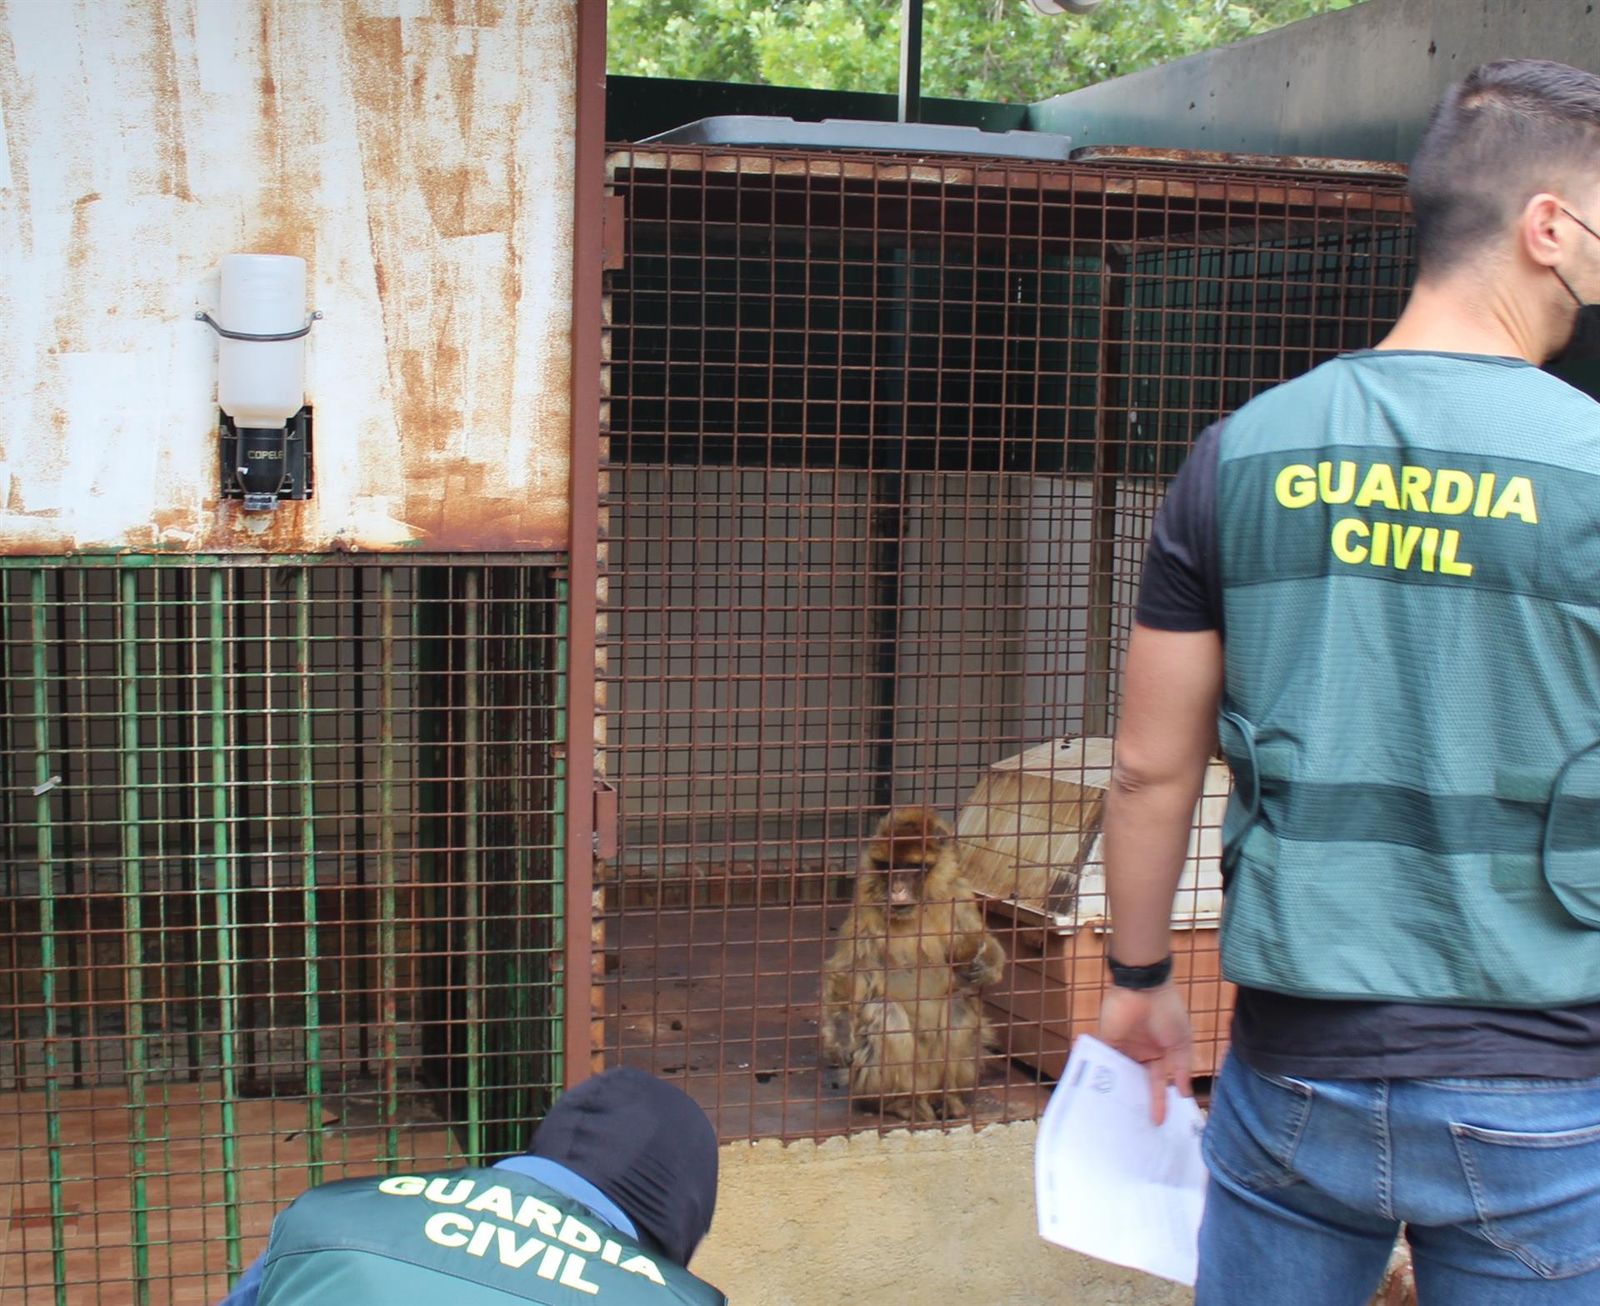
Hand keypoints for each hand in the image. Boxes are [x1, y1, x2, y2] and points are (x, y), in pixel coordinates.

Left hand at [1097, 983, 1193, 1125]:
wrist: (1144, 986)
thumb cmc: (1168, 1013)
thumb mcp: (1181, 1044)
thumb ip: (1182, 1069)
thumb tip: (1186, 1093)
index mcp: (1160, 1054)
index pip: (1158, 1083)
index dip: (1159, 1101)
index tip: (1159, 1122)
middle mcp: (1141, 1052)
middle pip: (1136, 1081)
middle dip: (1135, 1100)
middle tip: (1132, 1125)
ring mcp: (1123, 1047)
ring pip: (1118, 1074)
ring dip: (1116, 1091)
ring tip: (1113, 1116)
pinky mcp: (1106, 1039)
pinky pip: (1100, 1060)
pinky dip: (1097, 1073)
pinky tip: (1096, 1093)